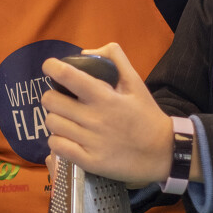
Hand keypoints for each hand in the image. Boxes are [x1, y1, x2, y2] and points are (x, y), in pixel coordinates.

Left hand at [42, 42, 173, 187]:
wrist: (163, 152)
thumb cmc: (147, 115)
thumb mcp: (136, 82)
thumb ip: (114, 58)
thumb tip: (85, 52)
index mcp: (104, 96)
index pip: (68, 76)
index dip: (52, 68)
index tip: (50, 67)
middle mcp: (94, 118)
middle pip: (51, 101)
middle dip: (52, 96)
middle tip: (61, 99)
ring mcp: (90, 141)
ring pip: (52, 123)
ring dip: (55, 119)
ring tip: (66, 120)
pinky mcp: (89, 161)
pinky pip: (57, 146)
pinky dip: (57, 140)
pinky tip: (66, 137)